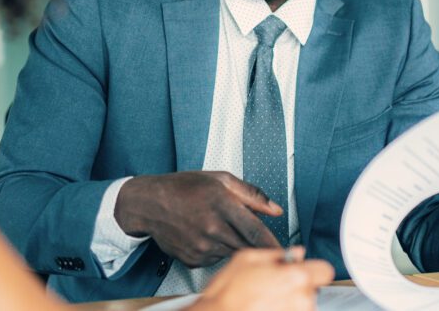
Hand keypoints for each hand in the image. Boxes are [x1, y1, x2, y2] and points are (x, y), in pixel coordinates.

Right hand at [115, 171, 282, 266]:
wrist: (149, 203)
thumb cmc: (183, 188)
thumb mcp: (220, 179)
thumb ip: (251, 194)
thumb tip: (275, 209)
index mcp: (222, 204)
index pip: (256, 231)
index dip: (274, 245)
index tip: (288, 253)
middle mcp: (212, 228)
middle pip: (247, 247)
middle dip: (257, 248)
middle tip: (260, 243)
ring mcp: (201, 246)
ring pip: (231, 253)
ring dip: (234, 245)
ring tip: (219, 228)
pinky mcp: (192, 259)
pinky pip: (215, 259)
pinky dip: (216, 251)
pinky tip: (205, 236)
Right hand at [191, 247, 333, 310]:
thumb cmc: (226, 293)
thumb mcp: (246, 259)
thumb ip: (276, 254)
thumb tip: (295, 253)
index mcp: (296, 278)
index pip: (325, 271)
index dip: (312, 269)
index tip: (302, 270)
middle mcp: (302, 301)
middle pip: (312, 289)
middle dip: (296, 286)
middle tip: (272, 285)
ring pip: (302, 305)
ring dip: (289, 302)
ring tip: (264, 300)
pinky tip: (263, 309)